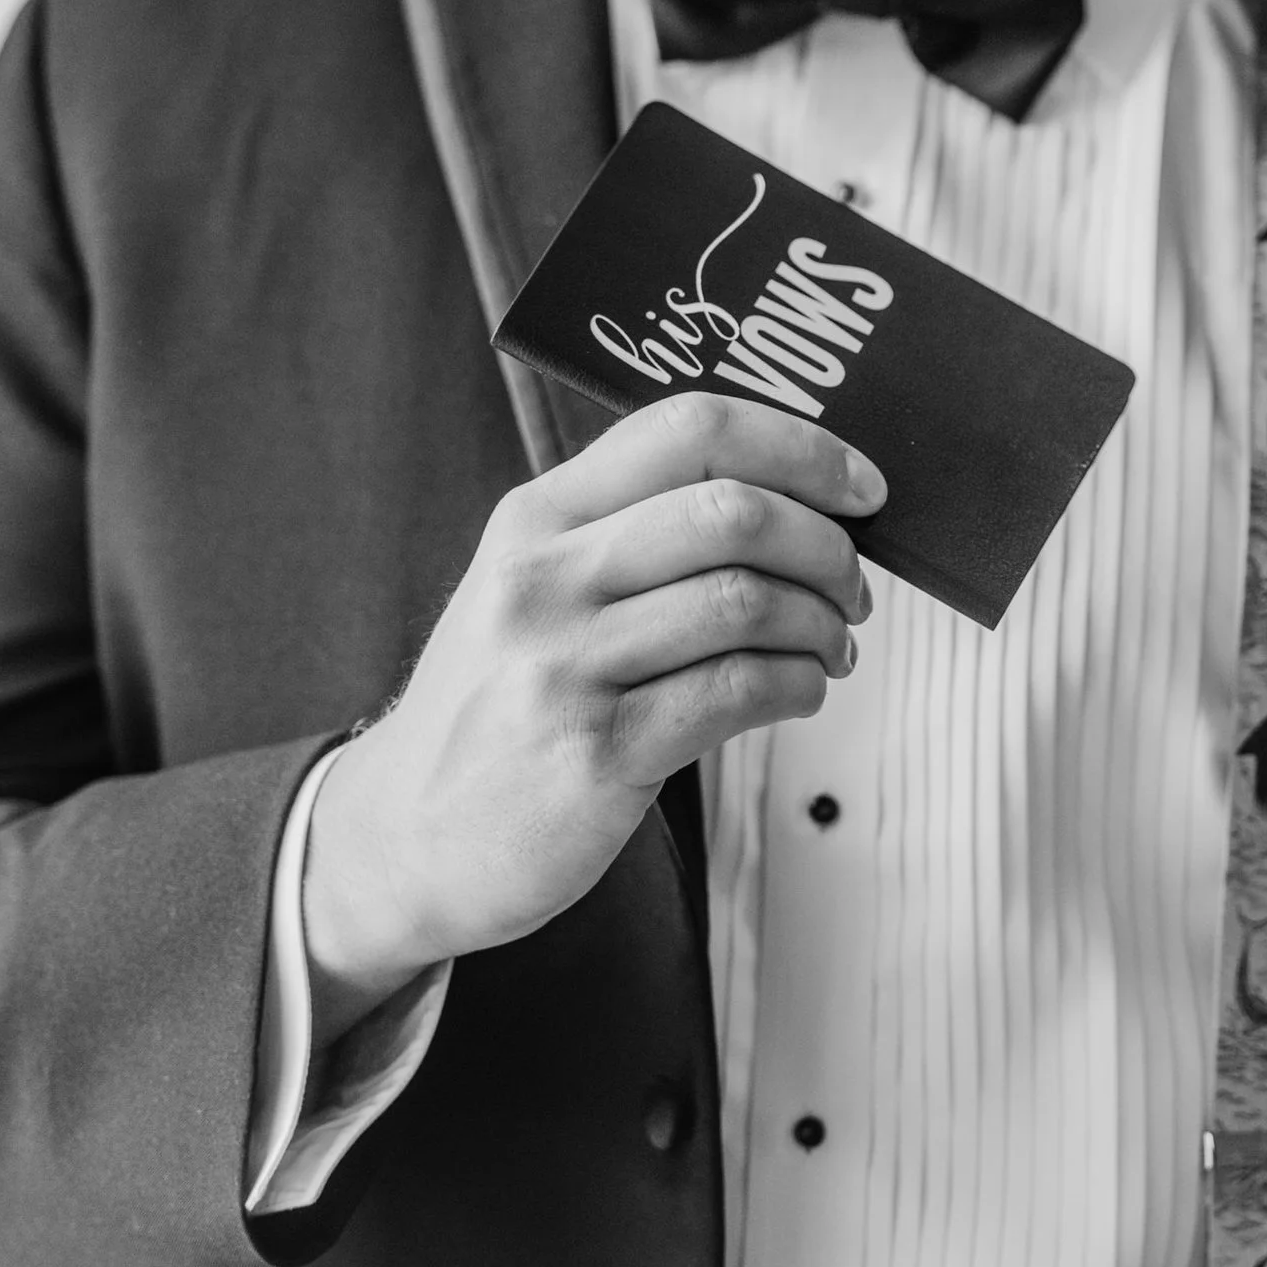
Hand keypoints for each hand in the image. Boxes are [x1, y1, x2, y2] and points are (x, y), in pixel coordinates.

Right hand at [302, 394, 883, 1042]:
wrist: (406, 836)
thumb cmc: (496, 708)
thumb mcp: (529, 590)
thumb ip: (631, 534)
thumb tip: (787, 499)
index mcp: (535, 518)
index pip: (685, 430)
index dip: (799, 446)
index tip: (860, 484)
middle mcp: (543, 580)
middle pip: (731, 511)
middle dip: (827, 545)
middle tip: (852, 584)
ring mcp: (565, 667)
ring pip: (746, 601)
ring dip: (821, 622)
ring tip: (831, 645)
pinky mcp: (597, 752)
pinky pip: (737, 691)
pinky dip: (797, 684)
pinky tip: (798, 691)